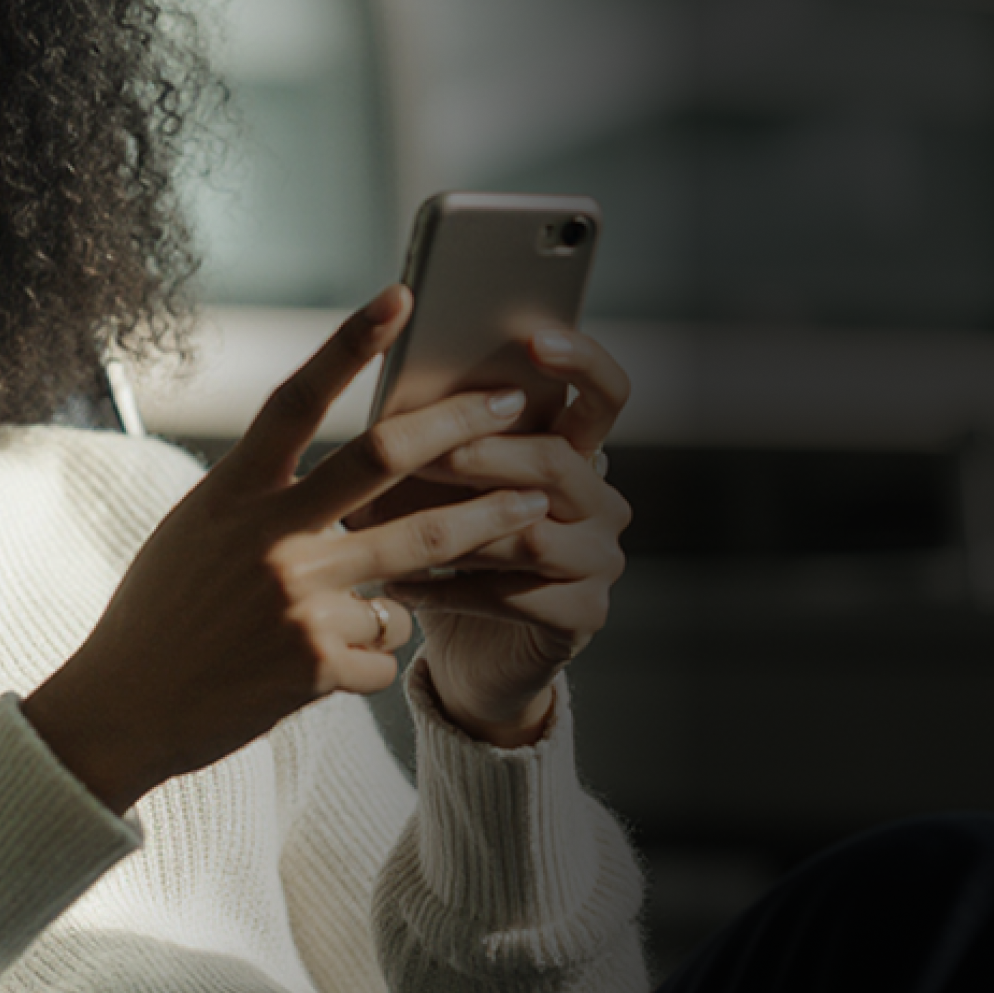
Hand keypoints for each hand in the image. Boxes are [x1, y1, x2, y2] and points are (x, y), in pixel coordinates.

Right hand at [23, 286, 550, 811]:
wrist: (124, 711)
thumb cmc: (161, 614)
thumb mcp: (198, 532)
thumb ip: (264, 499)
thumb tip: (346, 484)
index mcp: (232, 493)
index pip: (298, 401)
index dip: (349, 343)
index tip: (400, 297)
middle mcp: (269, 537)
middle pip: (382, 460)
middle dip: (458, 426)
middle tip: (509, 404)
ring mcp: (298, 601)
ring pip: (420, 553)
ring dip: (485, 528)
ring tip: (533, 511)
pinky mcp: (319, 665)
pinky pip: (387, 643)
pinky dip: (376, 648)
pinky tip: (335, 663)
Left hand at [374, 326, 632, 746]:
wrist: (466, 653)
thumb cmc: (445, 551)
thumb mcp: (438, 490)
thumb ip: (439, 442)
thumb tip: (395, 399)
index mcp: (576, 453)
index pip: (605, 394)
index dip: (581, 362)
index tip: (533, 339)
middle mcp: (603, 502)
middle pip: (555, 462)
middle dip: (480, 454)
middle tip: (414, 456)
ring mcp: (602, 560)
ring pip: (531, 533)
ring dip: (455, 529)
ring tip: (388, 528)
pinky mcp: (584, 615)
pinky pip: (517, 595)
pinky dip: (450, 590)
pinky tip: (400, 586)